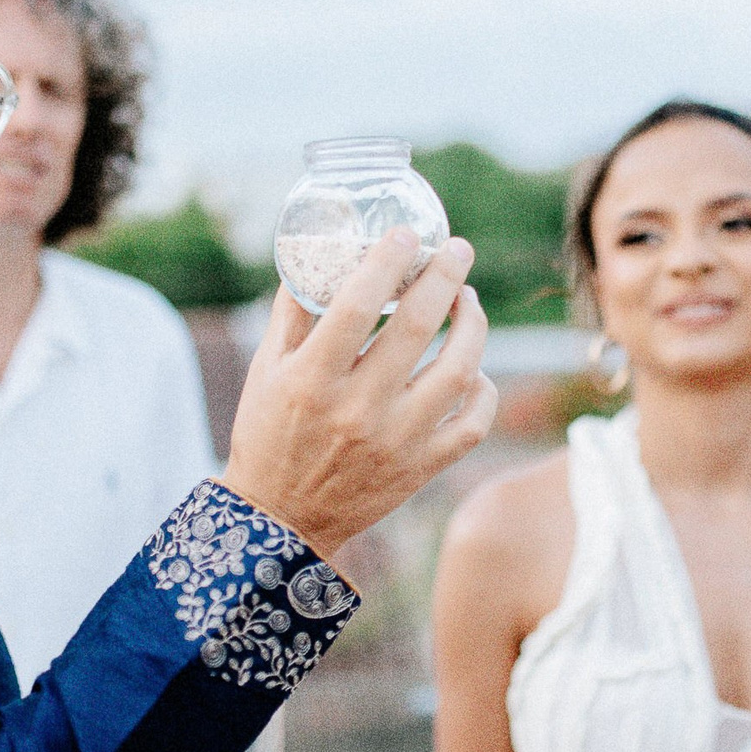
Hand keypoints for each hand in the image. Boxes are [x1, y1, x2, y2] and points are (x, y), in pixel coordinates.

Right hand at [222, 229, 496, 558]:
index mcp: (313, 380)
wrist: (281, 518)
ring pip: (459, 372)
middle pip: (419, 327)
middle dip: (445, 275)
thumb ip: (294, 311)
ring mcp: (396, 442)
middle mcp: (358, 410)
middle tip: (457, 249)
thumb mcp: (267, 369)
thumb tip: (321, 252)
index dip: (388, 260)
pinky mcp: (420, 468)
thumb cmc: (269, 433)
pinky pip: (471, 424)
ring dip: (473, 325)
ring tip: (468, 300)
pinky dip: (483, 392)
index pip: (359, 304)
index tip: (406, 233)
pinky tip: (474, 370)